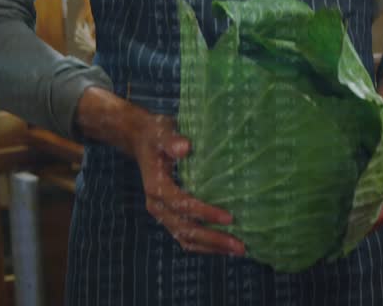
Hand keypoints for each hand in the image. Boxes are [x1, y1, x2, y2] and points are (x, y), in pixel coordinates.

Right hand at [74, 87, 245, 255]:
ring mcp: (163, 213)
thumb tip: (185, 147)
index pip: (182, 205)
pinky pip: (186, 236)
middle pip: (185, 229)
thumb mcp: (162, 132)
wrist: (143, 141)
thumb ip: (172, 140)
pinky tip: (224, 246)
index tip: (229, 218)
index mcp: (156, 187)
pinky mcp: (170, 215)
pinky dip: (204, 244)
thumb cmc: (156, 135)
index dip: (205, 213)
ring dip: (211, 246)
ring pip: (186, 237)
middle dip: (213, 239)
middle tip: (240, 246)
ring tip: (238, 250)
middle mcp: (158, 205)